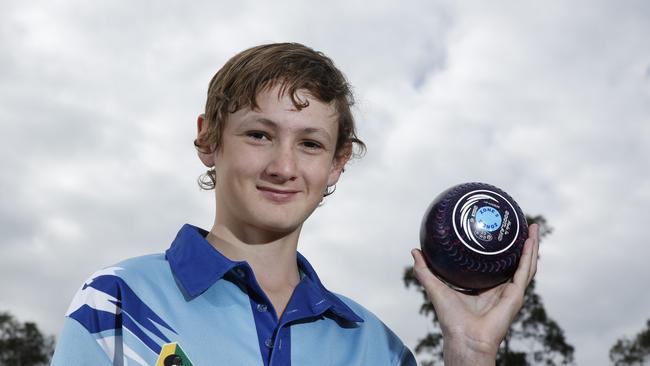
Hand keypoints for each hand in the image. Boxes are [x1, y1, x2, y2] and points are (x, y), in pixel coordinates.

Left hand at [411, 224, 539, 364]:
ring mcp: (511, 291)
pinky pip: (525, 270)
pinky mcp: (516, 294)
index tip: (497, 229)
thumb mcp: (435, 287)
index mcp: (486, 287)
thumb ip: (425, 270)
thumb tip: (415, 251)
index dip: (499, 248)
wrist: (464, 336)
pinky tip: (530, 240)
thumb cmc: (451, 318)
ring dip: (532, 245)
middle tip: (521, 222)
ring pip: (526, 264)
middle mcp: (501, 288)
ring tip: (533, 226)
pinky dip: (529, 255)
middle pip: (516, 261)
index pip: (496, 263)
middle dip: (521, 243)